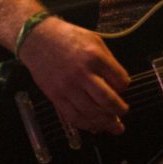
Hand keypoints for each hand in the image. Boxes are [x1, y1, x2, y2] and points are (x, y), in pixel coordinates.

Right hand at [17, 17, 129, 133]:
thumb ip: (107, 61)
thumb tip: (118, 83)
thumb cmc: (67, 37)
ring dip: (105, 122)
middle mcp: (82, 73)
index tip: (122, 88)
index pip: (120, 80)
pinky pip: (73, 116)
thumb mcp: (94, 40)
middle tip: (123, 111)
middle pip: (107, 100)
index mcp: (95, 57)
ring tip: (113, 125)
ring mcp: (68, 86)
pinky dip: (86, 124)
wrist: (38, 39)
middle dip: (119, 109)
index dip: (124, 87)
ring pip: (91, 112)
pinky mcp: (56, 96)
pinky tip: (94, 126)